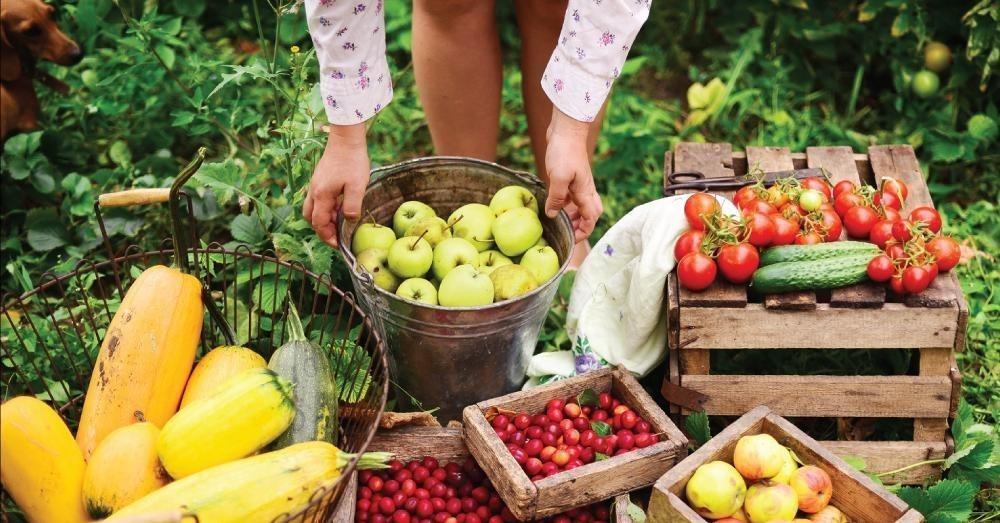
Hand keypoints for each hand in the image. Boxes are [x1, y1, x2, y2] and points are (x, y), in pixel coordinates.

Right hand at [303, 124, 369, 247]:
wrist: (346, 138)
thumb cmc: (352, 160)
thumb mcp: (357, 186)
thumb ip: (352, 206)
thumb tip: (348, 222)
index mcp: (321, 195)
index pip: (319, 224)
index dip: (328, 237)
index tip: (339, 245)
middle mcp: (314, 191)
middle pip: (311, 218)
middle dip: (322, 230)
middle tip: (338, 236)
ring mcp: (315, 184)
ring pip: (312, 209)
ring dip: (323, 219)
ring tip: (339, 222)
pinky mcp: (320, 179)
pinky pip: (317, 199)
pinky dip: (325, 208)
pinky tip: (340, 206)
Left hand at [543, 107, 602, 241]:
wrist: (566, 129)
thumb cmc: (564, 151)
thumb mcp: (558, 177)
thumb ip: (557, 198)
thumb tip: (553, 215)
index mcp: (585, 192)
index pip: (591, 219)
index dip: (583, 232)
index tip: (571, 240)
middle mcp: (585, 190)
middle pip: (590, 214)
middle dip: (581, 226)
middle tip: (567, 233)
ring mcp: (578, 183)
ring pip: (580, 206)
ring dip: (573, 216)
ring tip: (560, 223)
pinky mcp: (571, 177)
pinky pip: (571, 196)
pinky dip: (565, 204)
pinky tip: (554, 205)